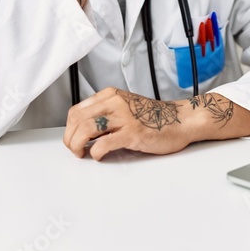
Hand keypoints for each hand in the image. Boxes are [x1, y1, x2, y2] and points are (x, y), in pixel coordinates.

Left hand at [63, 87, 195, 160]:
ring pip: (86, 129)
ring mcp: (124, 117)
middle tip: (75, 150)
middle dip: (70, 138)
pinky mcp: (132, 132)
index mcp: (111, 95)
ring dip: (78, 145)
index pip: (77, 110)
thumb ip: (106, 113)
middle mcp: (115, 102)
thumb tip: (83, 130)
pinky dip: (96, 152)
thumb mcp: (125, 107)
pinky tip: (99, 156)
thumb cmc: (154, 117)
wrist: (180, 120)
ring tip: (82, 153)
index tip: (72, 138)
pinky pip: (103, 143)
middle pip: (78, 120)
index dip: (69, 128)